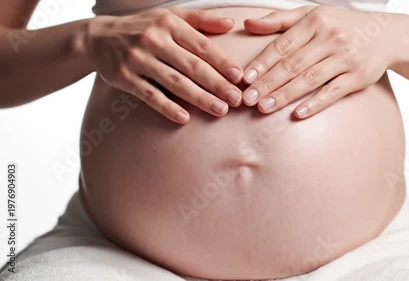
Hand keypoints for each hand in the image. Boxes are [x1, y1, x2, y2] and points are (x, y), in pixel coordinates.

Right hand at [85, 8, 243, 123]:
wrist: (98, 37)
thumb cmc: (143, 27)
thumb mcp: (169, 17)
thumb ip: (201, 20)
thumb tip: (231, 23)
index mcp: (169, 24)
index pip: (201, 46)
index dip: (222, 62)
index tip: (239, 77)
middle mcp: (154, 40)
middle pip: (192, 66)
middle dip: (217, 84)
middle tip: (236, 99)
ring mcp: (138, 60)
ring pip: (174, 82)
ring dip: (199, 98)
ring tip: (220, 110)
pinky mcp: (125, 78)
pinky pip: (150, 95)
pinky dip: (167, 107)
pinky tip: (184, 119)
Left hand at [241, 6, 398, 118]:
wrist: (387, 34)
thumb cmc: (341, 25)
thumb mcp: (312, 14)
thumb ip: (279, 19)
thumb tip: (248, 24)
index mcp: (315, 21)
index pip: (283, 45)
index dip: (262, 62)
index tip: (245, 78)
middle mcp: (330, 38)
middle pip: (293, 64)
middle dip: (268, 83)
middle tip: (247, 99)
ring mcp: (346, 57)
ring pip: (310, 79)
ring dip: (285, 95)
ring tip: (263, 108)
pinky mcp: (359, 76)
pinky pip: (333, 92)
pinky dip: (316, 103)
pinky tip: (298, 114)